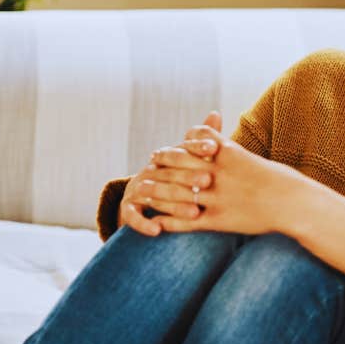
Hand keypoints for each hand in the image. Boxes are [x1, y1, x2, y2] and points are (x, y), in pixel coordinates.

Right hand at [118, 112, 223, 235]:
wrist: (141, 197)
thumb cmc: (175, 177)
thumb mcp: (189, 160)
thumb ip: (204, 139)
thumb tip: (216, 112)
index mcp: (165, 158)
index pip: (180, 148)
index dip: (196, 146)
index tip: (214, 148)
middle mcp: (150, 170)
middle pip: (169, 172)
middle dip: (189, 176)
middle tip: (208, 181)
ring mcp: (137, 188)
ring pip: (155, 195)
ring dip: (174, 206)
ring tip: (195, 214)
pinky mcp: (128, 208)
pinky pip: (133, 216)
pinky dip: (144, 224)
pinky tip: (157, 231)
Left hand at [146, 120, 306, 236]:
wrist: (295, 205)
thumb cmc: (282, 183)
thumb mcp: (255, 161)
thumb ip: (234, 154)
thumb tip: (222, 147)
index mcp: (229, 154)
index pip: (194, 141)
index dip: (177, 145)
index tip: (163, 150)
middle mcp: (219, 173)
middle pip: (180, 163)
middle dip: (161, 164)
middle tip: (147, 166)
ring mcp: (217, 197)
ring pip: (177, 192)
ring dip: (156, 192)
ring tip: (141, 193)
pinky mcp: (219, 220)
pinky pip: (186, 221)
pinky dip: (169, 222)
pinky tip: (157, 224)